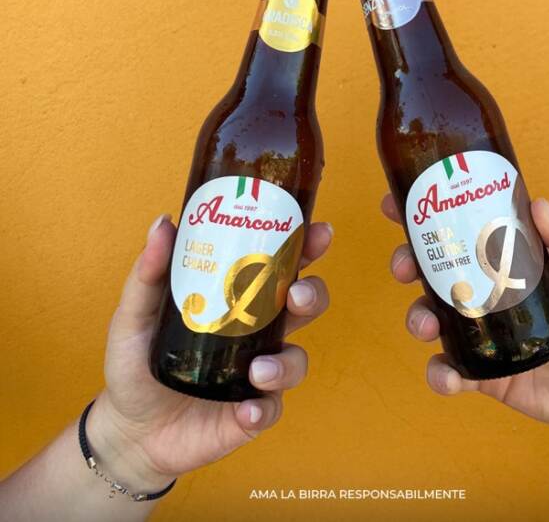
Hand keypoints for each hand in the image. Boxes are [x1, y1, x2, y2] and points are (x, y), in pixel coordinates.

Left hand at [87, 215, 331, 490]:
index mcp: (239, 298)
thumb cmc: (135, 362)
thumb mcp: (135, 314)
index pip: (281, 266)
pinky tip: (247, 410)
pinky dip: (263, 408)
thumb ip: (148, 273)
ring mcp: (258, 372)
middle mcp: (257, 331)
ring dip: (286, 362)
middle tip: (296, 294)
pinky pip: (272, 409)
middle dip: (312, 294)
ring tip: (258, 370)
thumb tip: (163, 222)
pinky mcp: (252, 412)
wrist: (126, 429)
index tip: (318, 232)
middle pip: (304, 305)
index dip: (306, 247)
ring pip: (297, 359)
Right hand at [383, 193, 548, 445]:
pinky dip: (440, 374)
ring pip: (433, 318)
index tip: (396, 202)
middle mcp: (490, 294)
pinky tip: (449, 377)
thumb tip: (541, 205)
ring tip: (427, 324)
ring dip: (417, 317)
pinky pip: (450, 372)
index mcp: (510, 264)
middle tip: (403, 265)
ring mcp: (485, 336)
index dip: (426, 215)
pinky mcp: (486, 376)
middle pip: (435, 270)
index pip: (463, 230)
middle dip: (408, 263)